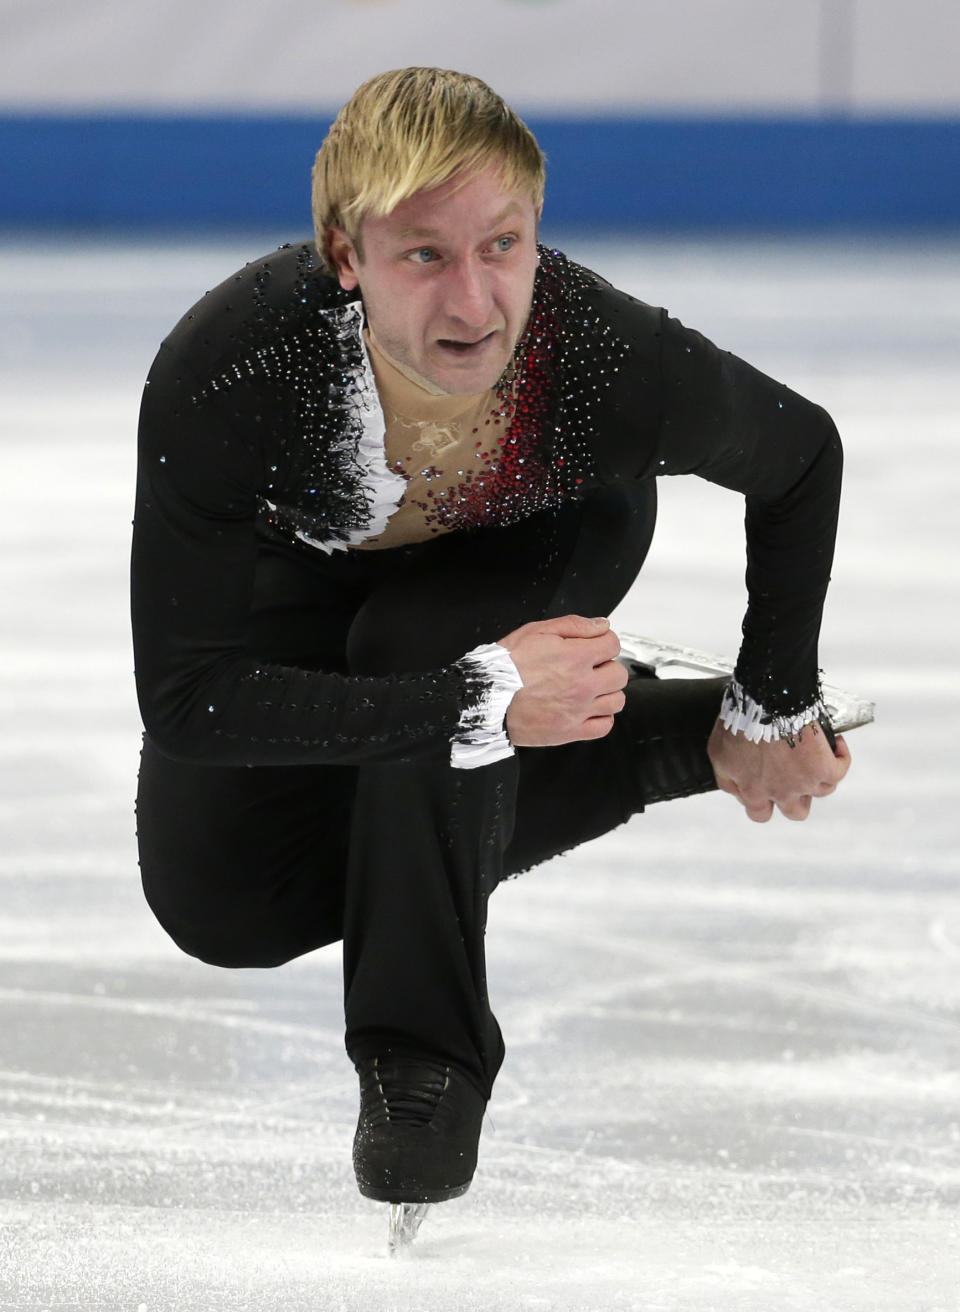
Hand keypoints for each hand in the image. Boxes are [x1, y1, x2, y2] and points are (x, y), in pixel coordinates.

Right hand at [498, 615, 626, 746]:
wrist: (485, 698)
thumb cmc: (505, 666)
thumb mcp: (536, 631)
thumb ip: (573, 625)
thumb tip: (602, 624)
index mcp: (575, 657)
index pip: (613, 644)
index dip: (605, 642)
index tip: (595, 646)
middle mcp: (582, 685)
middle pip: (619, 674)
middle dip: (607, 667)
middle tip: (590, 668)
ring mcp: (578, 710)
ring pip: (616, 701)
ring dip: (606, 693)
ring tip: (589, 689)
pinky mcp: (571, 731)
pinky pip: (604, 726)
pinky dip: (601, 718)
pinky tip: (588, 709)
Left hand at [707, 718, 850, 821]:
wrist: (766, 701)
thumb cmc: (741, 721)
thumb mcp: (718, 753)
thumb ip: (727, 778)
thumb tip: (736, 789)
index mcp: (753, 790)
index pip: (760, 812)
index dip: (766, 800)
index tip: (768, 783)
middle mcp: (779, 792)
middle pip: (795, 811)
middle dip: (797, 796)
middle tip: (795, 772)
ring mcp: (803, 782)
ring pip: (821, 791)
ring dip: (819, 773)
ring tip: (814, 750)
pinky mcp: (823, 768)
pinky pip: (839, 770)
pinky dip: (840, 757)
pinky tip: (834, 743)